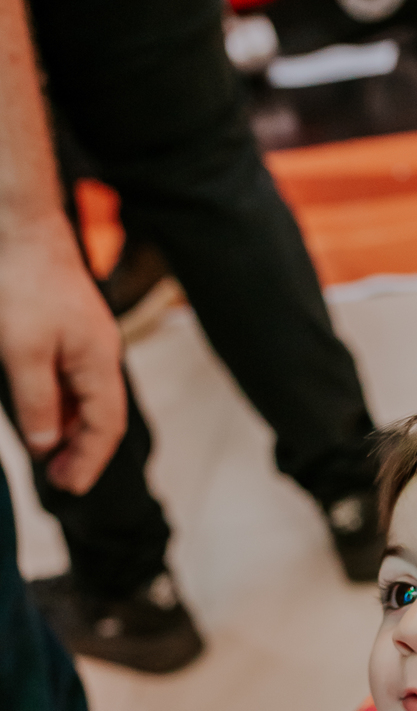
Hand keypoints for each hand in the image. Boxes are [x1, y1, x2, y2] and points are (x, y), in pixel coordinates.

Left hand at [0, 212, 124, 492]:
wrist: (18, 223)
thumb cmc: (21, 281)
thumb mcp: (22, 352)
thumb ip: (37, 404)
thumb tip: (46, 446)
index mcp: (98, 362)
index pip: (105, 427)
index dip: (89, 462)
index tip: (69, 488)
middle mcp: (101, 353)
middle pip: (102, 416)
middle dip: (82, 451)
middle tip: (58, 480)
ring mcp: (88, 339)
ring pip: (87, 397)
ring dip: (71, 428)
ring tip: (49, 452)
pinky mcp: (71, 326)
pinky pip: (73, 376)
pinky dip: (61, 401)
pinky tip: (43, 409)